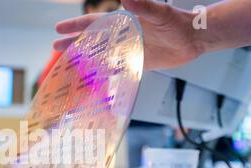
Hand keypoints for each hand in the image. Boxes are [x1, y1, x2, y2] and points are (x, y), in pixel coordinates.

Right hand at [54, 0, 203, 70]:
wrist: (193, 40)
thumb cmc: (178, 24)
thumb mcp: (159, 15)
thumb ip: (143, 7)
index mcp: (123, 24)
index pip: (94, 24)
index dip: (76, 27)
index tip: (58, 29)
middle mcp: (123, 37)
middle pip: (92, 40)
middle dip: (74, 43)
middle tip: (56, 47)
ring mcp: (128, 50)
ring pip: (101, 55)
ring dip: (85, 59)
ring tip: (70, 64)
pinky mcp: (137, 63)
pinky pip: (116, 69)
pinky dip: (104, 73)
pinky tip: (95, 78)